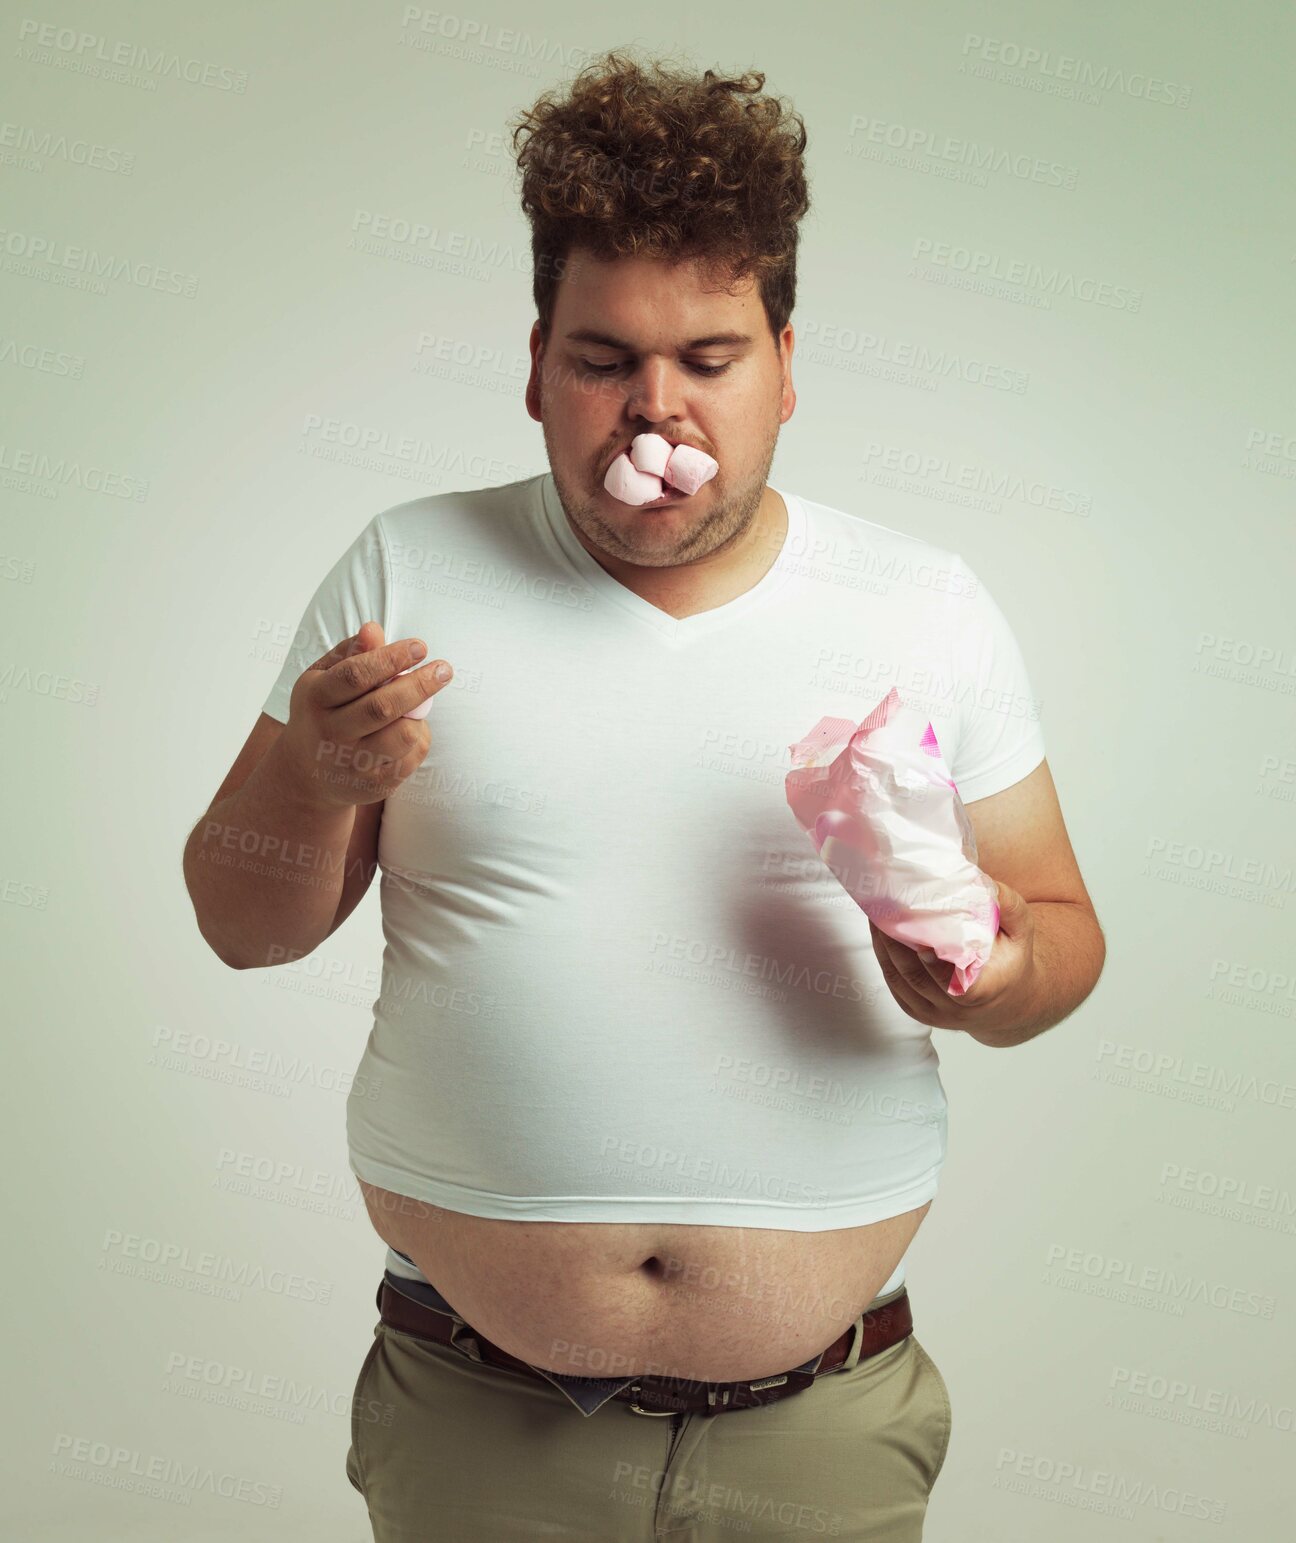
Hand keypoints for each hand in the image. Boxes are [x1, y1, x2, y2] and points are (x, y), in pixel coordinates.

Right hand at [272, 621, 453, 810]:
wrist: (307, 774)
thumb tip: (373, 629)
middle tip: (444, 669)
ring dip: (418, 715)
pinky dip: (417, 738)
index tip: (421, 647)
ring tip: (417, 705)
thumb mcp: (326, 678)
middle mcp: (329, 733)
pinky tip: (406, 730)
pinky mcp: (372, 787)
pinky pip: (410, 758)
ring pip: (402, 735)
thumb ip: (352, 653)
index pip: (356, 676)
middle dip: (419, 685)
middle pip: (383, 707)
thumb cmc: (325, 711)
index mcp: (315, 698)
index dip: (391, 658)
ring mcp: (350, 764)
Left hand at [867, 881, 1038, 1034]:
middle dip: (897, 944)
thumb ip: (1010, 907)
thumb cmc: (1012, 961)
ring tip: (876, 914)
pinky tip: (878, 932)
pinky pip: (894, 986)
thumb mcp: (1021, 933)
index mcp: (985, 992)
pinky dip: (883, 958)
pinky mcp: (917, 1011)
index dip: (937, 969)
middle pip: (919, 980)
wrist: (1006, 1001)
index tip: (923, 946)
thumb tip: (985, 881)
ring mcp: (934, 1014)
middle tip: (885, 909)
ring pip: (900, 981)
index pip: (959, 988)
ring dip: (884, 947)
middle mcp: (956, 1010)